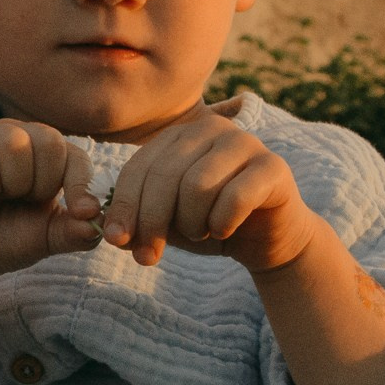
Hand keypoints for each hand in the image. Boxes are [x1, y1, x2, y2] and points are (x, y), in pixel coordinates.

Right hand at [0, 119, 100, 289]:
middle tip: (21, 202)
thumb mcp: (48, 238)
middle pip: (48, 141)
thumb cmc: (6, 239)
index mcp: (42, 150)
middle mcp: (13, 135)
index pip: (75, 153)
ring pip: (13, 145)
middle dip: (41, 185)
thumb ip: (76, 230)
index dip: (81, 184)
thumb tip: (97, 219)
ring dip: (11, 186)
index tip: (82, 212)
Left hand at [102, 109, 317, 273]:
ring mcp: (245, 143)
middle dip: (152, 221)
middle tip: (151, 256)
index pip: (138, 166)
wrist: (267, 238)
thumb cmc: (210, 224)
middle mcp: (211, 128)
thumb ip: (138, 223)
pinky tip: (224, 230)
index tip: (116, 241)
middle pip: (165, 175)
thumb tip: (112, 234)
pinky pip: (235, 197)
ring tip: (201, 231)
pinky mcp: (273, 166)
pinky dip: (222, 224)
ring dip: (192, 223)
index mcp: (180, 135)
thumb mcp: (166, 225)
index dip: (124, 206)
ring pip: (198, 185)